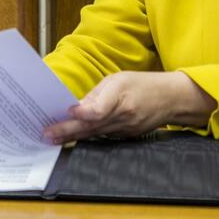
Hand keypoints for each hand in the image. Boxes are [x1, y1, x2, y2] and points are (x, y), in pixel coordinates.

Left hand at [43, 71, 216, 143]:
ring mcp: (125, 130)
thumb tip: (76, 106)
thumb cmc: (143, 85)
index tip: (68, 112)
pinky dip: (86, 138)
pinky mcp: (127, 137)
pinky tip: (72, 138)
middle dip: (67, 131)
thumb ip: (97, 93)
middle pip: (92, 126)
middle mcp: (123, 116)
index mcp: (121, 97)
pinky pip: (103, 138)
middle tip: (47, 134)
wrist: (171, 100)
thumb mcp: (119, 79)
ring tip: (53, 138)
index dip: (84, 112)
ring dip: (73, 137)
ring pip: (95, 135)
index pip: (101, 108)